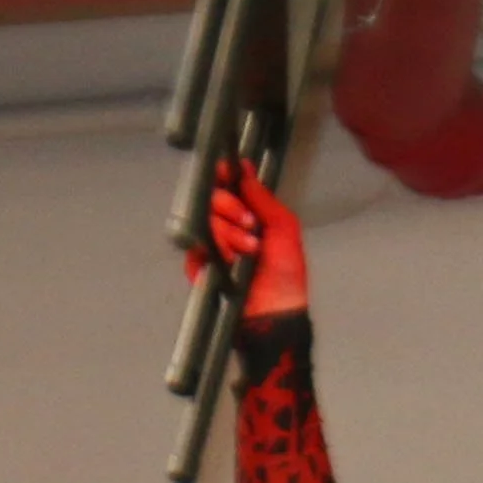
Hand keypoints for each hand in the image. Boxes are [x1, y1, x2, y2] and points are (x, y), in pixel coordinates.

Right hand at [206, 158, 308, 319]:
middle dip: (231, 207)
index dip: (223, 175)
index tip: (227, 173)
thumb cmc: (286, 274)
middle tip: (250, 225)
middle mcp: (227, 224)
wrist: (275, 313)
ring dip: (228, 233)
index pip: (226, 184)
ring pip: (203, 220)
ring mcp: (211, 244)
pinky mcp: (199, 265)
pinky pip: (195, 246)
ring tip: (248, 252)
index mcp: (248, 213)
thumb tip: (246, 168)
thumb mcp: (284, 229)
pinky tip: (230, 262)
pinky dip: (215, 250)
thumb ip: (263, 198)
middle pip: (211, 197)